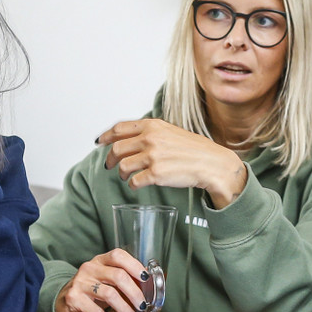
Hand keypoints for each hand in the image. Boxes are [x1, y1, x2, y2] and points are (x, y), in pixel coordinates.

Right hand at [53, 248, 149, 311]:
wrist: (65, 299)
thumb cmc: (92, 289)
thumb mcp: (106, 279)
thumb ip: (124, 279)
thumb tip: (148, 286)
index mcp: (101, 260)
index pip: (118, 255)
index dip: (134, 265)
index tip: (146, 278)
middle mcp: (90, 268)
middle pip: (118, 275)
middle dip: (134, 292)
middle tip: (142, 304)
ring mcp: (81, 282)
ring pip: (109, 293)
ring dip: (124, 307)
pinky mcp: (73, 298)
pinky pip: (94, 310)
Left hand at [98, 119, 246, 208]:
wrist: (211, 163)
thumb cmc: (194, 150)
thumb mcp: (170, 132)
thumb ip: (150, 133)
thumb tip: (128, 140)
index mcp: (153, 126)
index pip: (119, 128)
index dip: (106, 136)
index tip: (100, 142)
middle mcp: (150, 139)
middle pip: (117, 149)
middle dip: (109, 159)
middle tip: (109, 166)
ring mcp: (152, 157)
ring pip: (122, 166)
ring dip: (121, 173)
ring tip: (126, 176)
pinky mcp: (156, 174)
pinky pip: (134, 182)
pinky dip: (132, 185)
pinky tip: (137, 185)